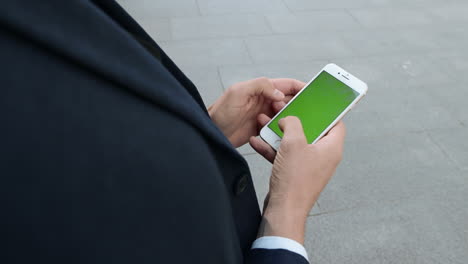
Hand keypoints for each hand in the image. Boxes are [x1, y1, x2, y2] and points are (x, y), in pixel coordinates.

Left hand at [208, 78, 304, 147]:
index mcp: (261, 88)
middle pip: (289, 100)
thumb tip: (278, 93)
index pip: (286, 84)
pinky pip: (277, 129)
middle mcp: (264, 101)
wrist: (211, 133)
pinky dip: (282, 131)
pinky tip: (285, 135)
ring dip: (289, 120)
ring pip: (284, 116)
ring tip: (292, 125)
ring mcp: (263, 116)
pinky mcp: (261, 129)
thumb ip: (260, 86)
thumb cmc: (220, 111)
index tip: (314, 92)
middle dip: (299, 105)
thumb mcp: (238, 92)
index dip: (301, 87)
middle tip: (307, 113)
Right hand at [258, 117, 345, 243]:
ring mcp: (309, 165)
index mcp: (331, 148)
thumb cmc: (294, 181)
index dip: (325, 112)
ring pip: (295, 143)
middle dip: (294, 121)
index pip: (335, 123)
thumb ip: (293, 124)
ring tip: (266, 124)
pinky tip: (258, 142)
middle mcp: (323, 157)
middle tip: (284, 112)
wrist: (284, 210)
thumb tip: (290, 119)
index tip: (313, 104)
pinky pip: (285, 155)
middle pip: (312, 131)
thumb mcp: (293, 143)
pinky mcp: (295, 173)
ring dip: (279, 134)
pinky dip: (273, 148)